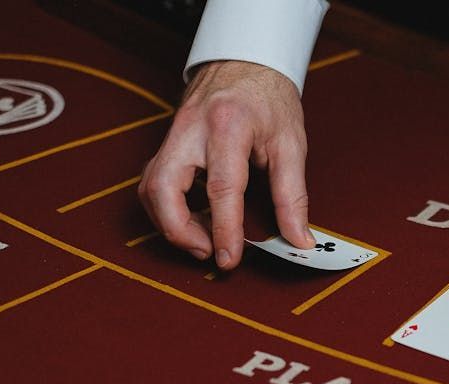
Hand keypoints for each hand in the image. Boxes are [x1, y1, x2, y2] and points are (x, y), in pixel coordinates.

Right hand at [139, 60, 313, 269]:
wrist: (245, 60)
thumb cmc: (269, 98)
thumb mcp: (291, 143)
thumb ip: (293, 196)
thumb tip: (298, 239)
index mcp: (228, 126)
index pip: (221, 187)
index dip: (224, 229)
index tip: (229, 259)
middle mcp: (192, 130)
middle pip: (163, 188)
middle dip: (179, 231)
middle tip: (208, 251)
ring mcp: (172, 134)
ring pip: (149, 187)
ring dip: (170, 223)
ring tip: (204, 239)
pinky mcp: (166, 142)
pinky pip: (153, 182)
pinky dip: (168, 208)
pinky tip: (195, 219)